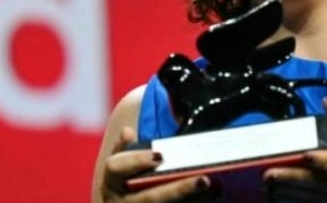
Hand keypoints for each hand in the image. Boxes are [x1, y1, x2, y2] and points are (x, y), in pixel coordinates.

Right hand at [100, 126, 216, 202]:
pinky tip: (211, 198)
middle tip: (204, 179)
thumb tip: (127, 131)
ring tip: (215, 190)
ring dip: (191, 201)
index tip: (160, 155)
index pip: (116, 168)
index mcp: (111, 183)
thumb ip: (125, 150)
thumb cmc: (123, 185)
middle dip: (178, 190)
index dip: (137, 161)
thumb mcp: (119, 169)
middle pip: (151, 198)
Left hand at [263, 99, 326, 202]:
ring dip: (291, 189)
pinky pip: (318, 202)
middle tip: (270, 173)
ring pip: (316, 196)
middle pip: (322, 184)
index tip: (307, 154)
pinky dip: (299, 196)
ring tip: (269, 180)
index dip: (326, 162)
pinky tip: (281, 190)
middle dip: (294, 179)